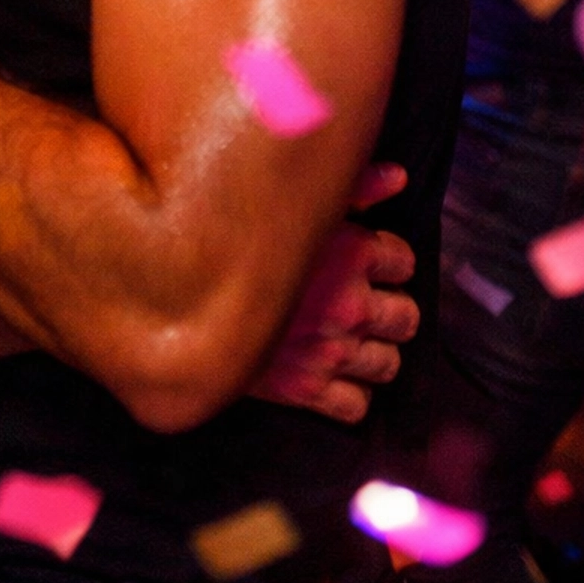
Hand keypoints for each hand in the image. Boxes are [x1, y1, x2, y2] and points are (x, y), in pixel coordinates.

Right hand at [250, 162, 418, 423]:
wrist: (179, 288)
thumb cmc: (234, 232)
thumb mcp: (294, 198)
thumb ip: (352, 186)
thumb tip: (398, 177)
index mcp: (353, 253)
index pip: (403, 262)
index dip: (388, 258)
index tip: (368, 259)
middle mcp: (351, 306)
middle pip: (404, 317)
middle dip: (390, 308)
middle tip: (365, 300)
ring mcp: (332, 352)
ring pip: (387, 364)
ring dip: (374, 351)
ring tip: (351, 337)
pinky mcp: (307, 390)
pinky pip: (356, 405)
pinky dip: (350, 392)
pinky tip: (333, 372)